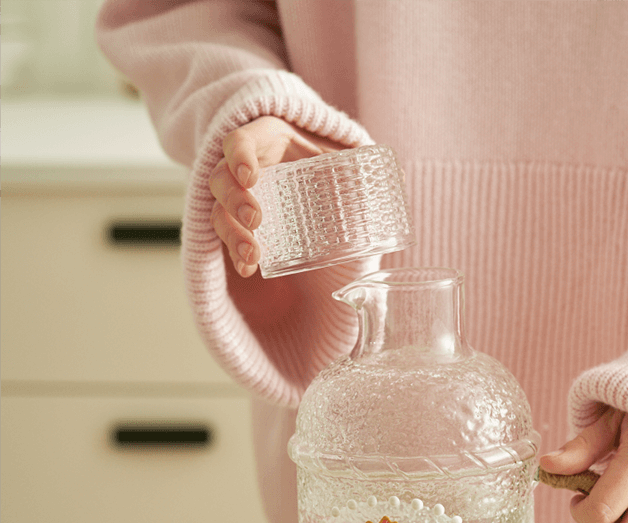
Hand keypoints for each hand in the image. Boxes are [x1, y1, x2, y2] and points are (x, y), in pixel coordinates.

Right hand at [209, 116, 346, 275]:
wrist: (321, 174)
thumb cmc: (325, 157)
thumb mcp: (340, 153)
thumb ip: (361, 164)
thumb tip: (399, 179)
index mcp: (266, 139)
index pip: (239, 141)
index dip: (239, 157)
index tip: (250, 177)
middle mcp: (245, 166)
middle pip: (221, 178)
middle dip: (234, 200)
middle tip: (255, 220)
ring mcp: (240, 194)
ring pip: (219, 210)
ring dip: (232, 233)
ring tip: (252, 255)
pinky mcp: (241, 220)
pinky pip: (230, 236)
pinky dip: (236, 254)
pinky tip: (248, 269)